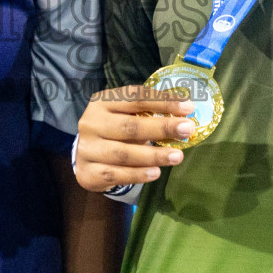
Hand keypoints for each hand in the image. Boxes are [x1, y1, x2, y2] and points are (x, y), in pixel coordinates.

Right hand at [73, 86, 194, 191]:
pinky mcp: (89, 172)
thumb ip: (148, 114)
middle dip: (162, 127)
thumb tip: (184, 116)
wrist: (84, 158)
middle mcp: (91, 123)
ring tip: (177, 156)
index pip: (135, 98)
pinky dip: (138, 174)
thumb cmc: (113, 131)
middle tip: (188, 129)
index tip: (188, 107)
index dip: (162, 101)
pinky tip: (155, 173)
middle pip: (130, 126)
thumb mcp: (124, 116)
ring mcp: (88, 148)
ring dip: (154, 155)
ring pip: (124, 153)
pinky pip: (117, 174)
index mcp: (101, 102)